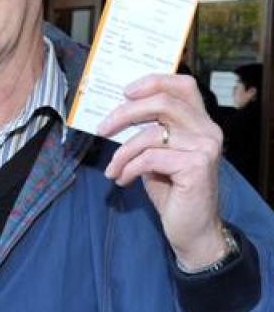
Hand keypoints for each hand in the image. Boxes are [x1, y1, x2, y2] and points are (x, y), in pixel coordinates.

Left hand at [98, 73, 225, 269]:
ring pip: (151, 134)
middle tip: (103, 127)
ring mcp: (205, 146)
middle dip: (125, 113)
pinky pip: (150, 158)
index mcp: (200, 121)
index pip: (182, 85)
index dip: (153, 81)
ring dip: (122, 152)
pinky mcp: (197, 166)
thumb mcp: (157, 153)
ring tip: (113, 169)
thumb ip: (149, 130)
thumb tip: (117, 112)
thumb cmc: (172, 190)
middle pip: (163, 102)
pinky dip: (129, 168)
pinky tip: (122, 180)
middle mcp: (208, 129)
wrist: (193, 230)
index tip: (126, 91)